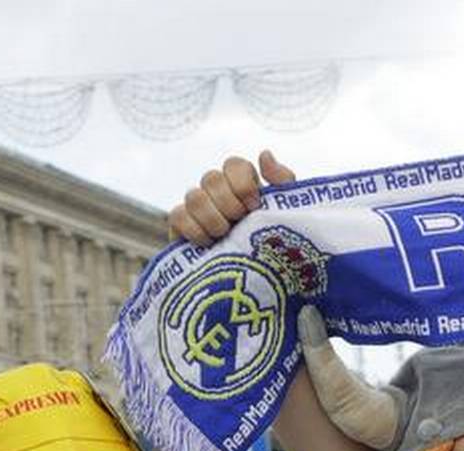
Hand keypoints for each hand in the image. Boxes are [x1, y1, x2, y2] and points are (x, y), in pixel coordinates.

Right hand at [169, 150, 296, 245]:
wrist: (253, 283)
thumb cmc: (273, 248)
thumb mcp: (286, 215)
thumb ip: (281, 183)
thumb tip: (264, 154)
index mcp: (242, 186)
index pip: (234, 165)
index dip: (242, 183)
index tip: (254, 206)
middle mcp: (217, 193)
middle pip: (212, 178)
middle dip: (228, 203)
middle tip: (239, 223)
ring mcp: (197, 209)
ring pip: (194, 196)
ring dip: (212, 218)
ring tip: (225, 237)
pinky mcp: (181, 227)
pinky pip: (178, 215)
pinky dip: (194, 229)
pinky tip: (208, 244)